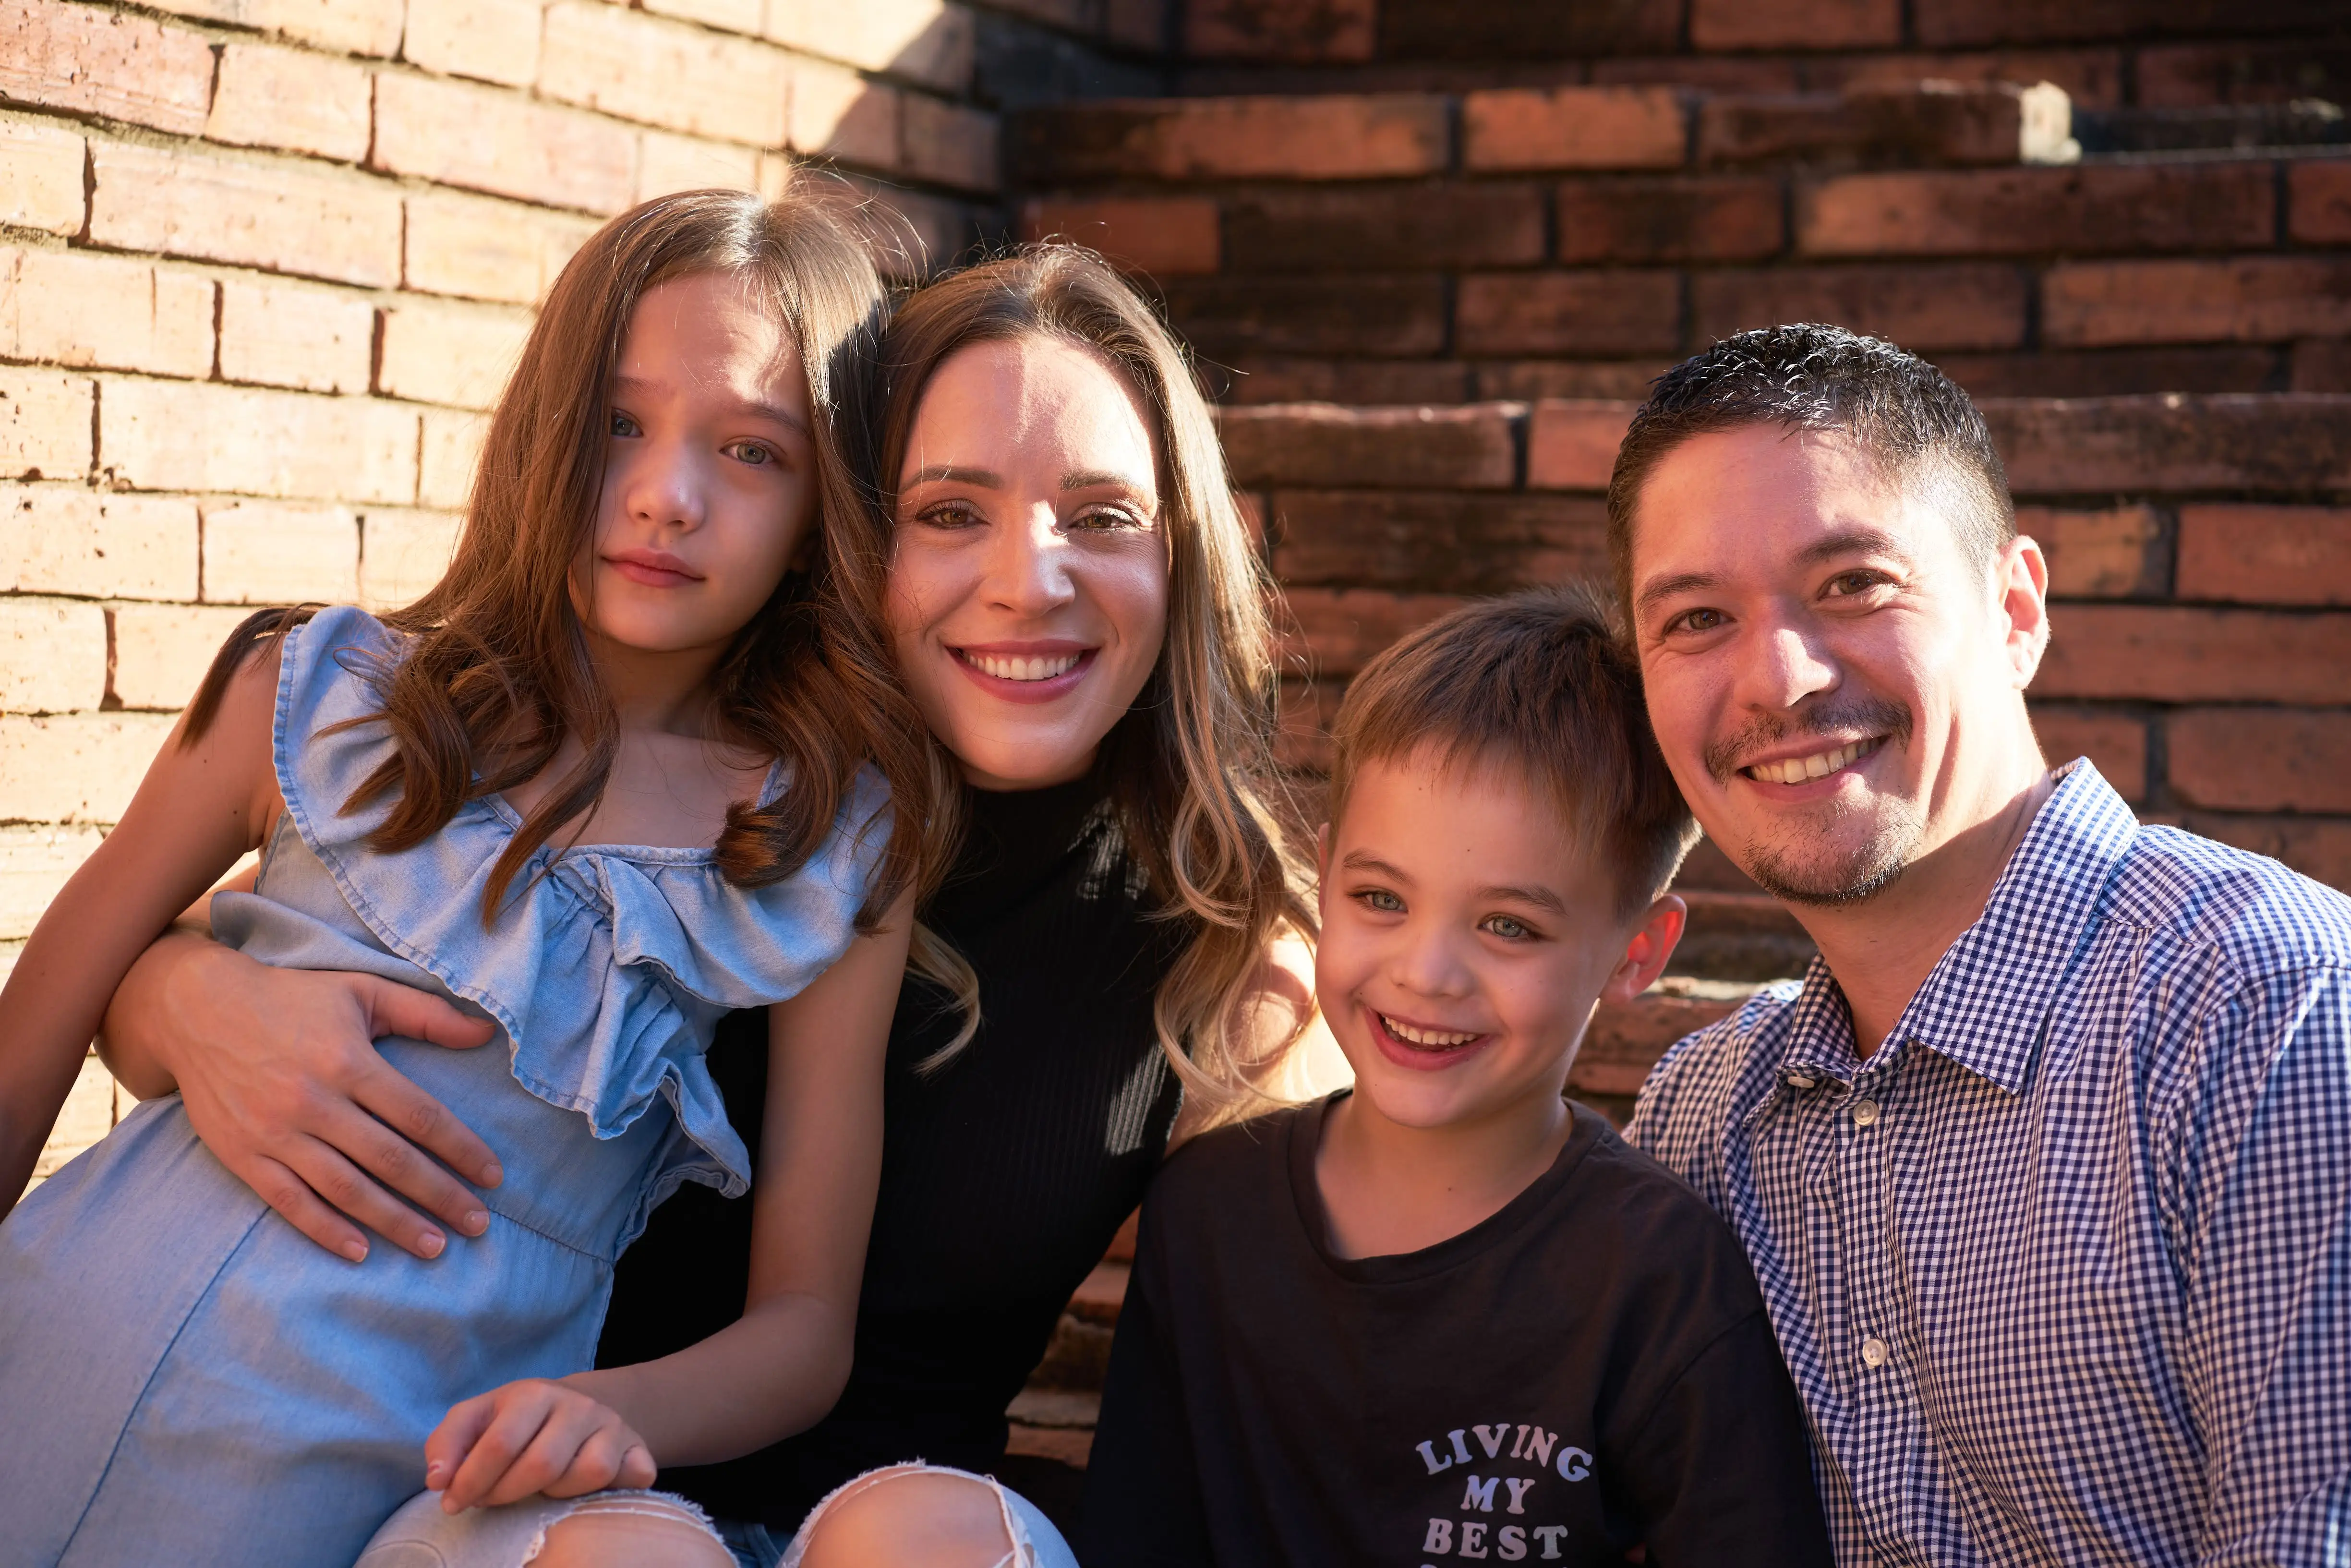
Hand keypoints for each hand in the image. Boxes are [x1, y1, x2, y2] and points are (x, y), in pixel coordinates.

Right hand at [105, 935, 502, 1261]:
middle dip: (439, 1195)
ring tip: (434, 1246)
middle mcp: (314, 1101)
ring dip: (393, 1222)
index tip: (494, 1177)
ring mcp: (276, 1132)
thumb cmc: (292, 999)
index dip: (461, 1149)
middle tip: (478, 1224)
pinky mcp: (243, 1155)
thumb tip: (487, 1031)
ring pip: (345, 1189)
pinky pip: (289, 1201)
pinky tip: (360, 1252)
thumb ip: (427, 1015)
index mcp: (349, 1061)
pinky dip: (325, 1230)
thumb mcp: (363, 991)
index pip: (420, 1116)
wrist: (195, 1010)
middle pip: (390, 1160)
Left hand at [426, 1379, 656, 1511]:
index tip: (453, 1502)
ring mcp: (613, 1426)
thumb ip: (447, 1444)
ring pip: (589, 1473)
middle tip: (490, 1500)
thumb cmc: (516, 1422)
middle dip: (506, 1494)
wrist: (576, 1408)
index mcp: (534, 1393)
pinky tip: (591, 1489)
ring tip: (539, 1489)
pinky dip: (616, 1488)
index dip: (471, 1482)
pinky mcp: (638, 1448)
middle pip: (542, 1465)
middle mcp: (579, 1405)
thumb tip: (437, 1479)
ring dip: (556, 1494)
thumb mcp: (476, 1419)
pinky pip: (635, 1475)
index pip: (500, 1444)